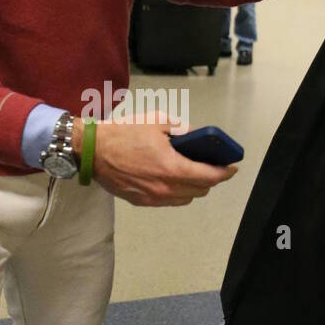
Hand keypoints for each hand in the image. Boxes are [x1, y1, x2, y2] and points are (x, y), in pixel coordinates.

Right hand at [73, 113, 236, 206]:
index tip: (232, 168)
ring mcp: (153, 197)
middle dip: (210, 179)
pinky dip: (177, 192)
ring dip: (194, 187)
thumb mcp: (157, 122)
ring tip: (192, 173)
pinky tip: (173, 179)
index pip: (209, 177)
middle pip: (200, 190)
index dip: (225, 173)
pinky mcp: (142, 201)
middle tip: (211, 166)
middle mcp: (165, 187)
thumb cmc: (123, 134)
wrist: (92, 150)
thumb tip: (195, 137)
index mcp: (172, 167)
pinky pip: (169, 201)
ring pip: (186, 198)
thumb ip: (181, 130)